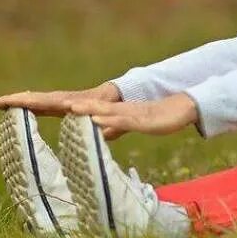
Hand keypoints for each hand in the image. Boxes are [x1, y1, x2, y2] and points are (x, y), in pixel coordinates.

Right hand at [0, 82, 121, 116]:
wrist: (116, 95)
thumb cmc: (114, 110)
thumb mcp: (111, 120)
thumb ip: (107, 127)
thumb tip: (102, 131)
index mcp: (74, 104)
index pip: (49, 103)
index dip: (31, 103)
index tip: (17, 103)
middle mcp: (64, 100)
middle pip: (37, 99)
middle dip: (17, 100)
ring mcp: (60, 101)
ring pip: (36, 99)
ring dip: (18, 101)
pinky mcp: (59, 104)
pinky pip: (40, 103)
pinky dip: (27, 103)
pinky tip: (15, 106)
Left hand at [67, 94, 197, 140]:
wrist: (183, 108)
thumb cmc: (159, 117)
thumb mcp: (133, 125)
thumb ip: (116, 128)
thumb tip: (100, 134)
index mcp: (118, 111)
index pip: (91, 109)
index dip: (73, 107)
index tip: (53, 105)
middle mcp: (121, 110)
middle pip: (94, 106)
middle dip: (75, 105)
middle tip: (55, 103)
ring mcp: (131, 114)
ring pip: (106, 111)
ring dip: (88, 109)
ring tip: (71, 108)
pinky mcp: (142, 120)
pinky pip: (123, 120)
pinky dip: (108, 119)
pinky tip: (97, 119)